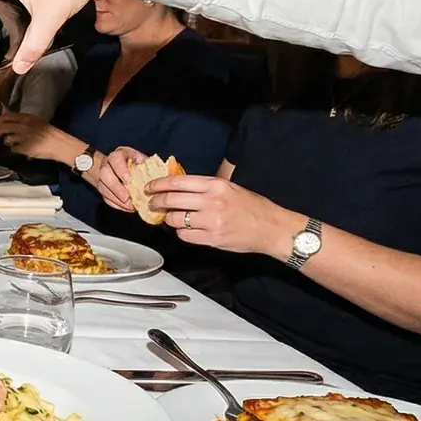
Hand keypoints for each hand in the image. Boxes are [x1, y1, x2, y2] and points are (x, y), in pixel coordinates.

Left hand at [0, 111, 50, 152]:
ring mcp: (23, 137)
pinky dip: (16, 149)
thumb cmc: (50, 133)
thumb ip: (22, 119)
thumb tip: (6, 114)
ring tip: (12, 142)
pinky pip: (14, 149)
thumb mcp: (36, 122)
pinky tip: (21, 149)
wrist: (60, 144)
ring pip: (7, 139)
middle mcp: (24, 126)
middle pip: (4, 127)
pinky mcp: (25, 148)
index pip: (8, 116)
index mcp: (28, 118)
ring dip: (8, 141)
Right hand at [84, 146, 139, 212]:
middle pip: (105, 174)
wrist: (120, 167)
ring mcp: (102, 176)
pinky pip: (105, 197)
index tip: (128, 179)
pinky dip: (116, 204)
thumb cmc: (134, 163)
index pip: (115, 158)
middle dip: (115, 187)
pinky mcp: (102, 188)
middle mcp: (107, 164)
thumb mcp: (141, 159)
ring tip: (129, 206)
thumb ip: (145, 163)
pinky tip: (126, 208)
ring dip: (115, 198)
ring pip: (103, 187)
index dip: (120, 169)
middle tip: (126, 197)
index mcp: (118, 155)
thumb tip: (153, 170)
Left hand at [144, 175, 302, 255]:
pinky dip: (180, 232)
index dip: (158, 185)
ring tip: (168, 218)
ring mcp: (211, 222)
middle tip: (152, 203)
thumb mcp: (230, 187)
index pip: (177, 182)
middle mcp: (211, 202)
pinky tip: (183, 229)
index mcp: (215, 185)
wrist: (271, 228)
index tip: (149, 187)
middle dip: (156, 202)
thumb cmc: (252, 206)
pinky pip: (185, 235)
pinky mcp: (212, 239)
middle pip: (171, 200)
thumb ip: (206, 187)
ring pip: (175, 219)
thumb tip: (179, 186)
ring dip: (167, 219)